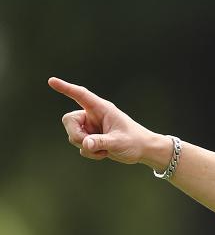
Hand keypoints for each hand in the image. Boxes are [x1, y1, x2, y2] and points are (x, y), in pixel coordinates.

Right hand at [48, 77, 164, 165]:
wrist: (143, 151)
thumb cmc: (135, 141)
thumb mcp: (119, 142)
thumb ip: (102, 142)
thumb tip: (85, 144)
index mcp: (102, 109)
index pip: (81, 95)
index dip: (66, 88)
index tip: (51, 81)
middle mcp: (93, 115)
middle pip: (69, 120)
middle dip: (76, 135)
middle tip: (89, 144)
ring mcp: (91, 127)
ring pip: (73, 135)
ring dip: (86, 146)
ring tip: (104, 150)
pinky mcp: (91, 138)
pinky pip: (80, 146)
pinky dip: (89, 152)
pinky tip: (104, 153)